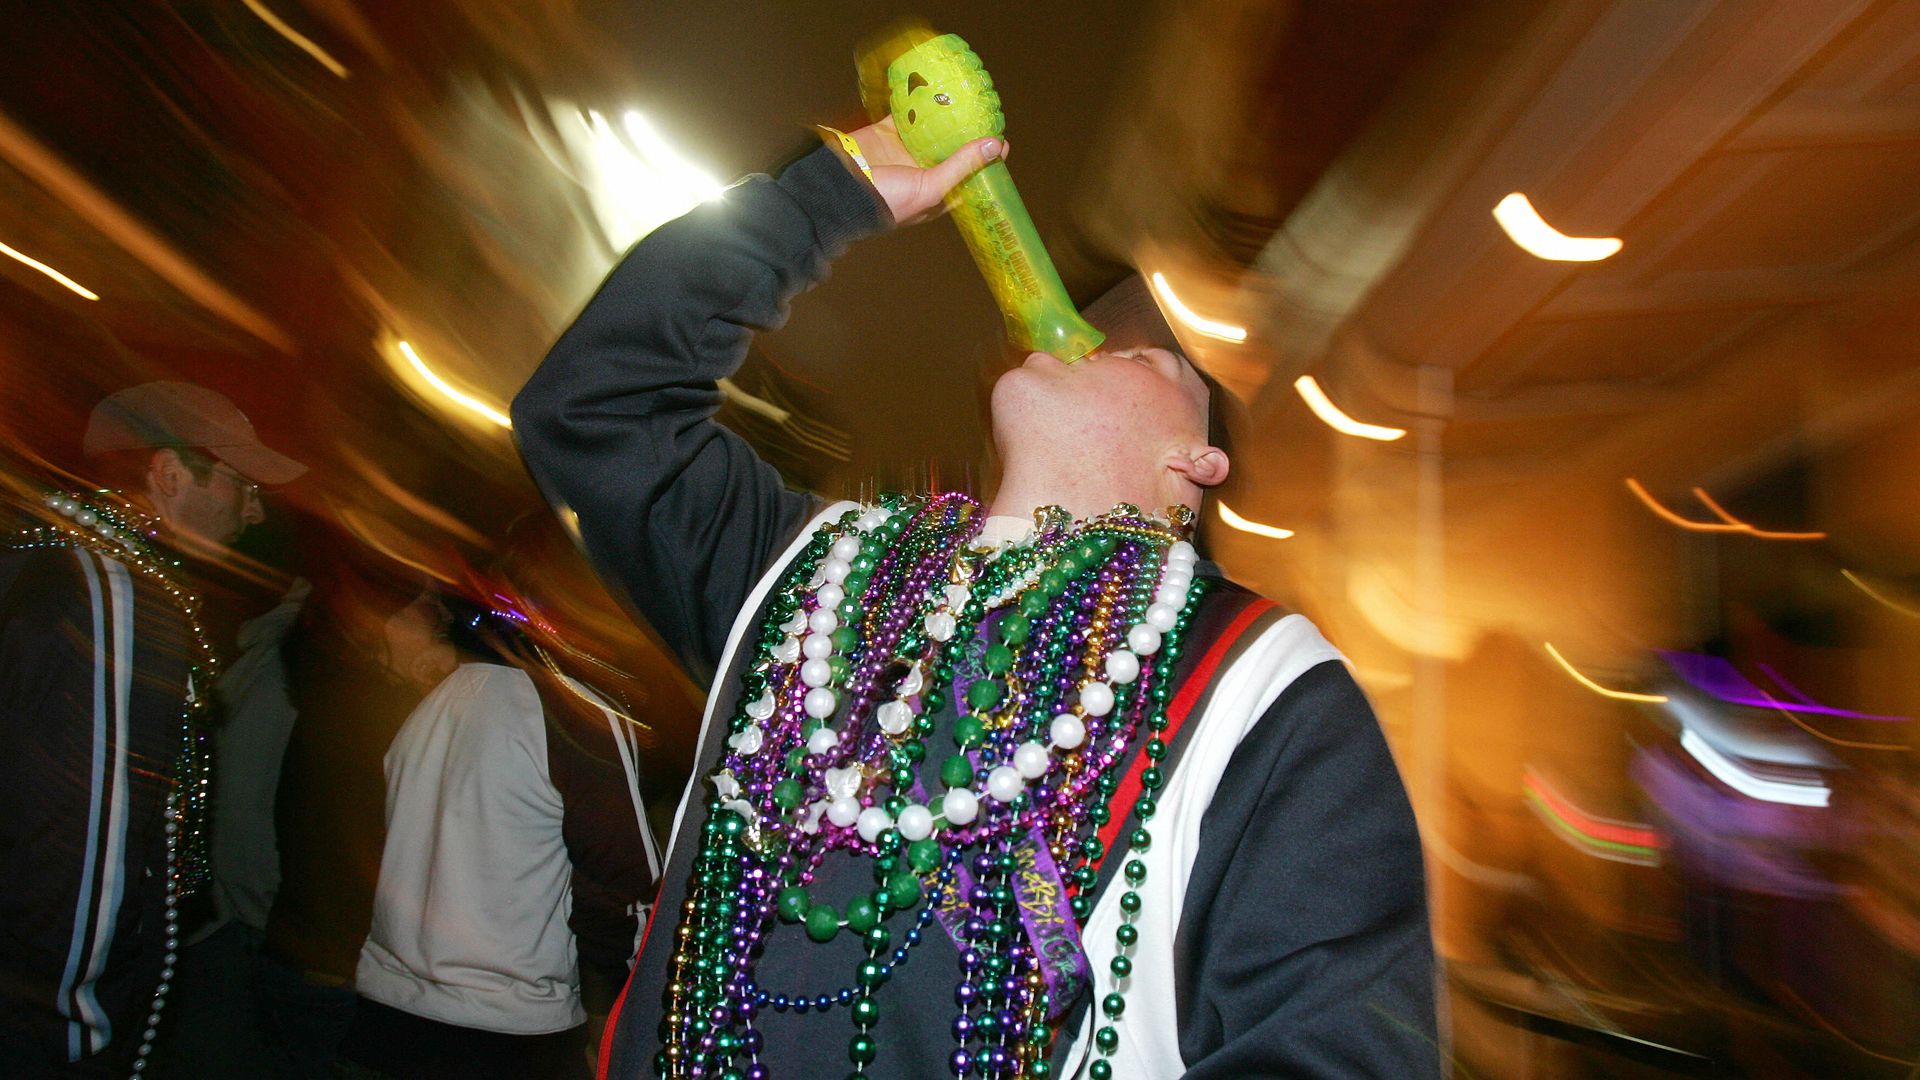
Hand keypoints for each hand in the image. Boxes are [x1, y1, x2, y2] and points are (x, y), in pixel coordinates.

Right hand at [844, 115, 1005, 225]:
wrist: (837, 188)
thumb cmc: (885, 201)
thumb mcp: (930, 188)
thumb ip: (962, 166)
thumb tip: (996, 146)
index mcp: (934, 194)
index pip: (967, 178)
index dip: (984, 163)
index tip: (1001, 144)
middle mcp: (921, 173)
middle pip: (951, 151)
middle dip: (967, 136)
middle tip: (986, 116)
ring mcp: (903, 152)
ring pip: (930, 131)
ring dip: (945, 117)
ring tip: (966, 99)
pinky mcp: (887, 132)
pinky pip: (905, 114)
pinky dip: (916, 103)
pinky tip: (932, 90)